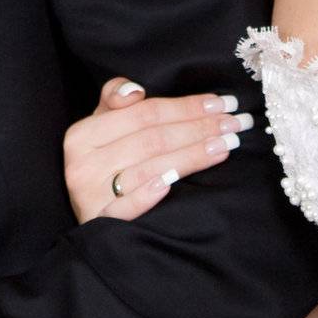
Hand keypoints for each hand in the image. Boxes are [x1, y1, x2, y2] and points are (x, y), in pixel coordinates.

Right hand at [62, 76, 252, 222]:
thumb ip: (115, 102)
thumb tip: (135, 91)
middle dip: (198, 129)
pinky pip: (126, 207)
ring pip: (149, 168)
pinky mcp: (100, 223)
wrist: (89, 226)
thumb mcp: (102, 132)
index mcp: (82, 135)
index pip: (143, 114)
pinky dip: (148, 194)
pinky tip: (172, 184)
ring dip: (192, 156)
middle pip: (152, 140)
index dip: (184, 106)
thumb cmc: (103, 171)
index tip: (220, 104)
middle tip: (235, 124)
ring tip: (226, 146)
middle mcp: (83, 164)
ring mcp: (90, 195)